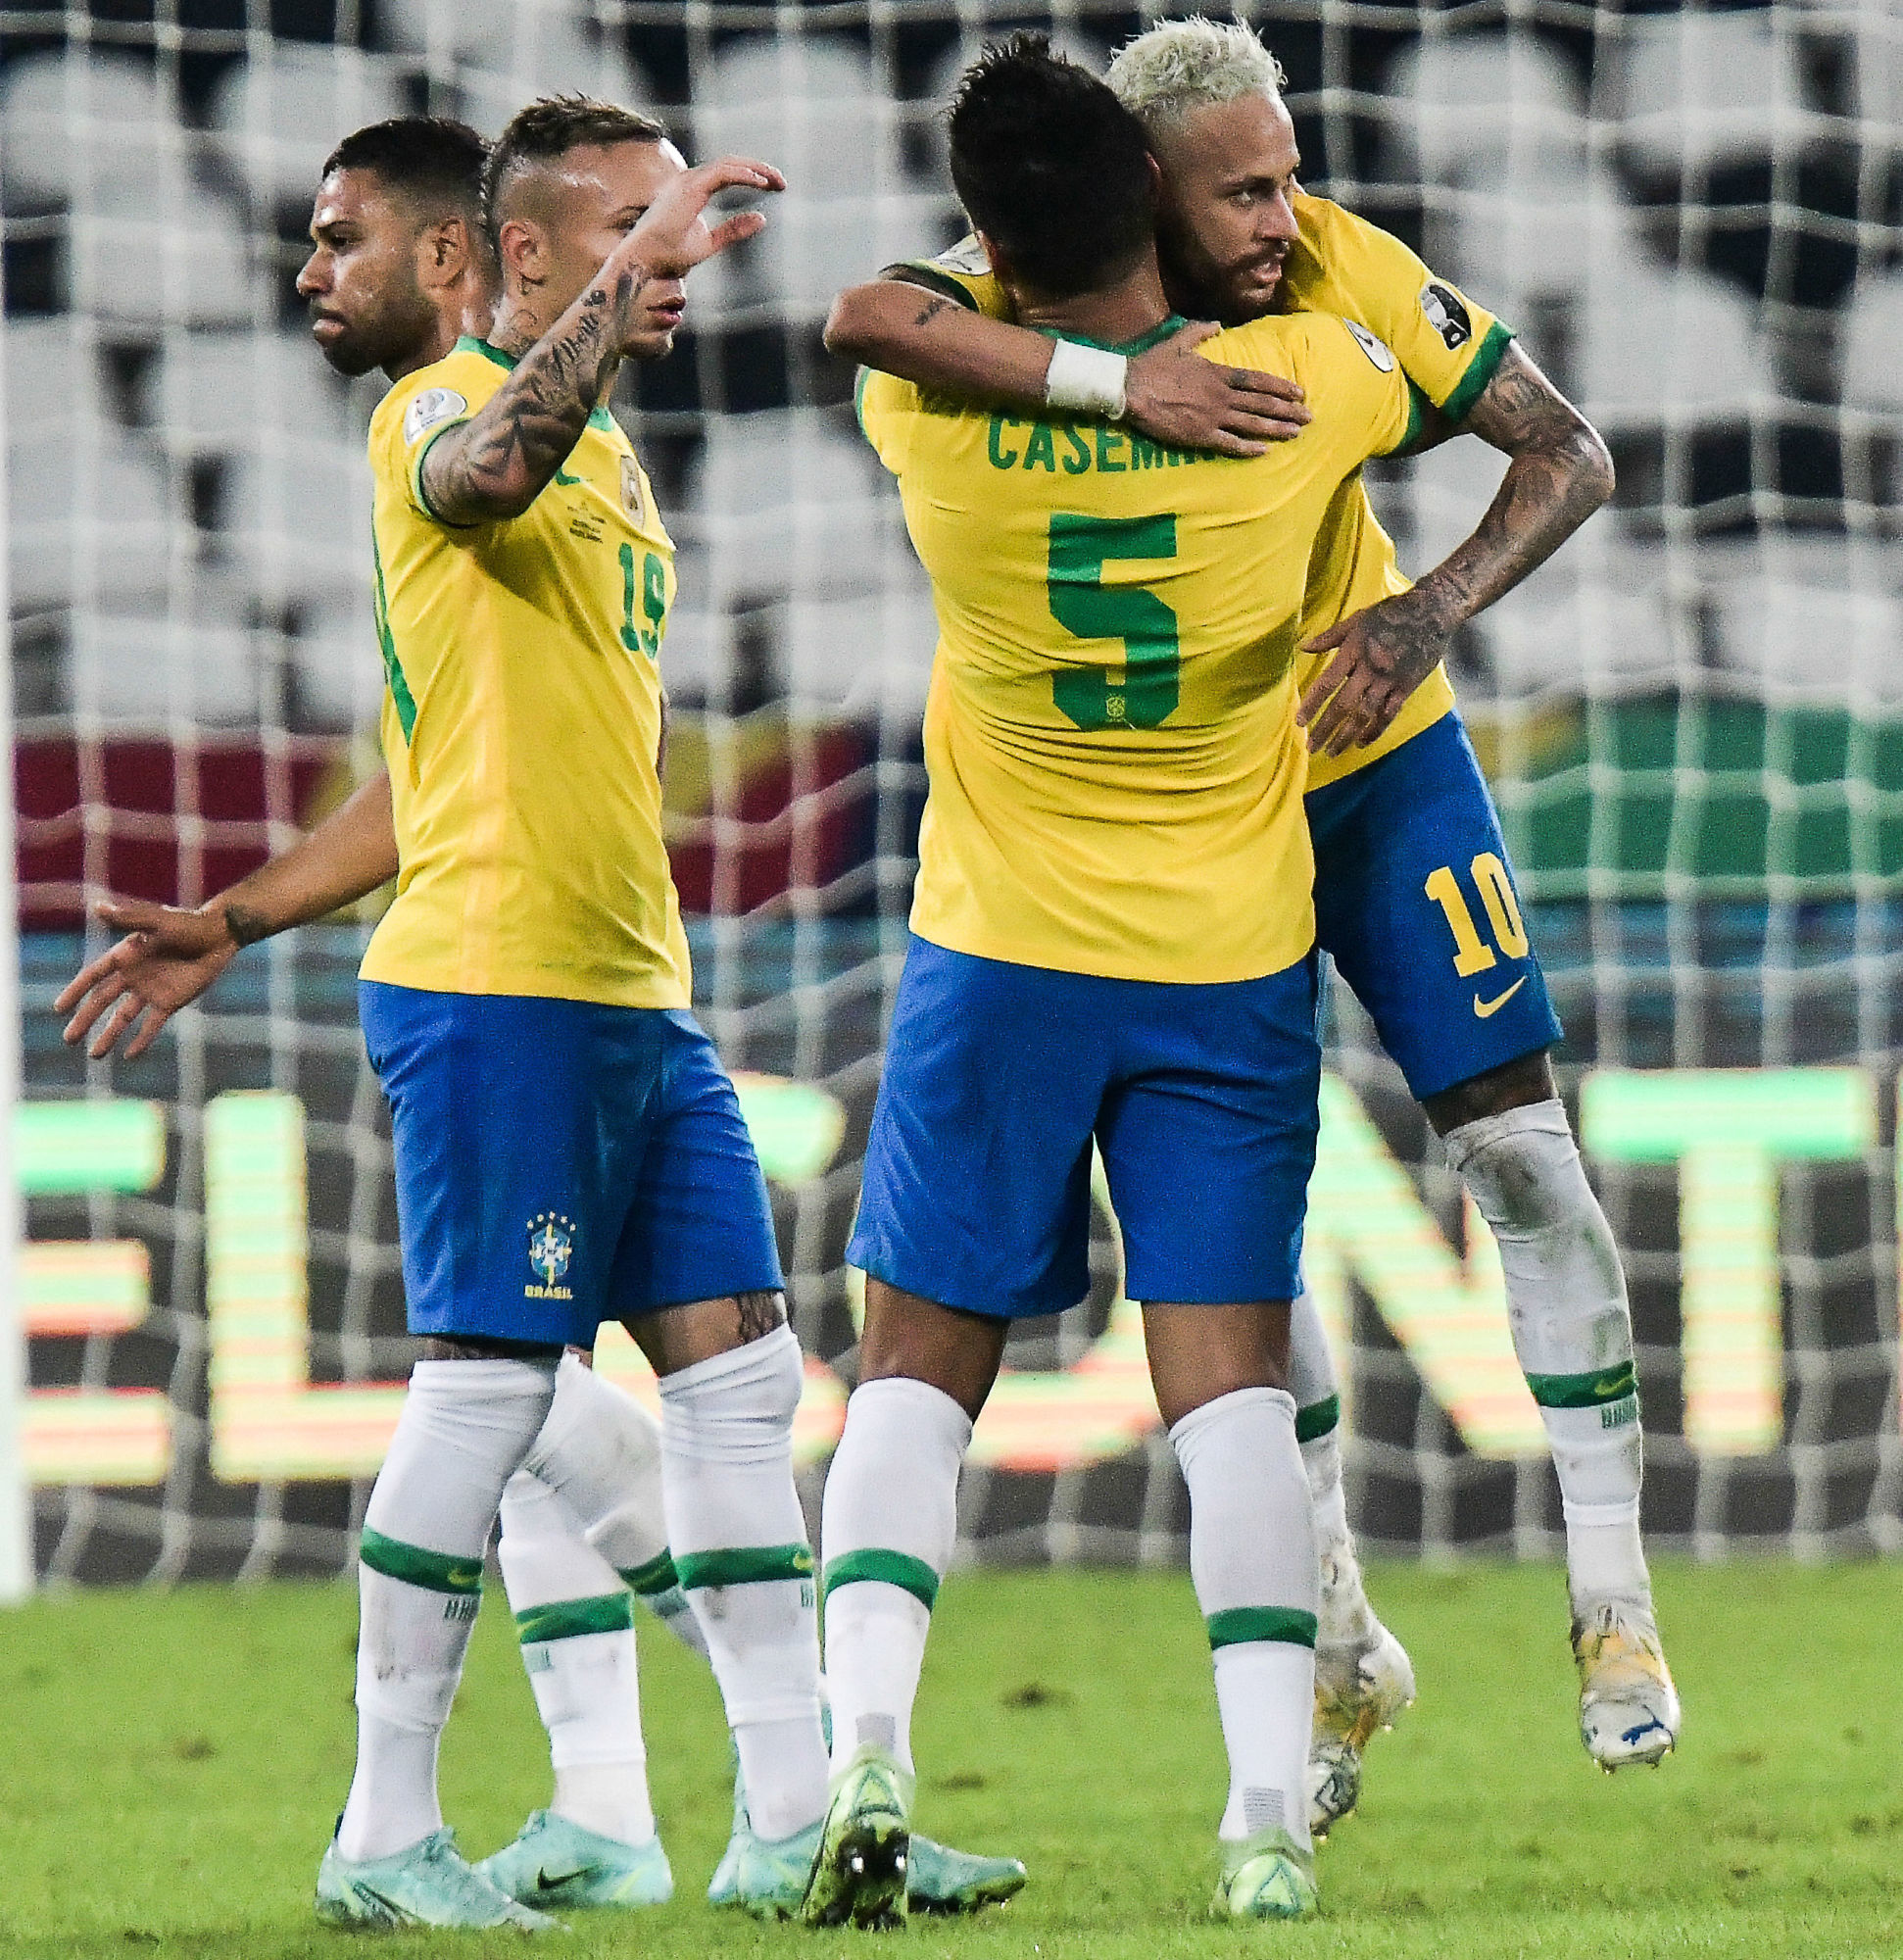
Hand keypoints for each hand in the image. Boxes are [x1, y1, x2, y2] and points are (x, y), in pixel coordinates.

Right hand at [54, 899, 240, 1059]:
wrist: (219, 936)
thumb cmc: (188, 923)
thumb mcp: (158, 921)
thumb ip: (129, 919)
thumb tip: (97, 907)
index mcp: (125, 956)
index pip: (93, 977)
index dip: (76, 992)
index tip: (59, 1009)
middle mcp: (134, 975)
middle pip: (102, 1001)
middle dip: (85, 1020)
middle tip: (68, 1039)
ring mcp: (151, 990)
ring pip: (123, 1017)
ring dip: (109, 1035)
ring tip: (94, 1055)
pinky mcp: (171, 1001)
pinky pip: (152, 1024)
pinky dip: (142, 1040)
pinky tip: (130, 1056)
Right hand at [613, 156, 785, 287]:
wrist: (645, 264)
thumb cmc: (668, 256)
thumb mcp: (710, 243)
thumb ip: (734, 230)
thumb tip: (762, 218)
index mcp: (692, 189)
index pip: (727, 172)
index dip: (753, 175)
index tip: (775, 186)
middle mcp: (689, 180)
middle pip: (731, 164)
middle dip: (759, 169)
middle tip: (782, 182)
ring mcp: (687, 182)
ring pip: (728, 164)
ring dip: (755, 169)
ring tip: (777, 181)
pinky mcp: (689, 189)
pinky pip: (721, 173)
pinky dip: (743, 175)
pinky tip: (761, 182)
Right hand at [1123, 320, 1308, 457]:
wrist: (1132, 389)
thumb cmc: (1153, 365)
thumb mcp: (1178, 341)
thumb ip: (1200, 331)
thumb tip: (1218, 325)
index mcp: (1218, 373)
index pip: (1258, 381)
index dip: (1281, 387)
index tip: (1299, 392)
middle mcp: (1222, 395)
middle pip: (1262, 403)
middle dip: (1288, 410)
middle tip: (1309, 417)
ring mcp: (1213, 417)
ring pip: (1252, 423)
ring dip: (1276, 428)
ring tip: (1296, 433)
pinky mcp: (1200, 435)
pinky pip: (1230, 443)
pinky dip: (1248, 448)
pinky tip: (1264, 451)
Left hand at [1296, 583, 1461, 757]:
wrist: (1432, 611)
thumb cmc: (1390, 612)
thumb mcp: (1357, 619)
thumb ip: (1330, 636)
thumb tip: (1303, 647)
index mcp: (1353, 651)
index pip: (1327, 683)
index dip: (1312, 704)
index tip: (1299, 722)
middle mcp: (1370, 669)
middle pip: (1343, 705)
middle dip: (1325, 728)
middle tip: (1311, 747)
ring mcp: (1389, 680)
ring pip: (1364, 714)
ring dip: (1346, 736)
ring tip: (1332, 752)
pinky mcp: (1407, 686)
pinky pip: (1389, 714)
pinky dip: (1375, 731)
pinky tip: (1361, 743)